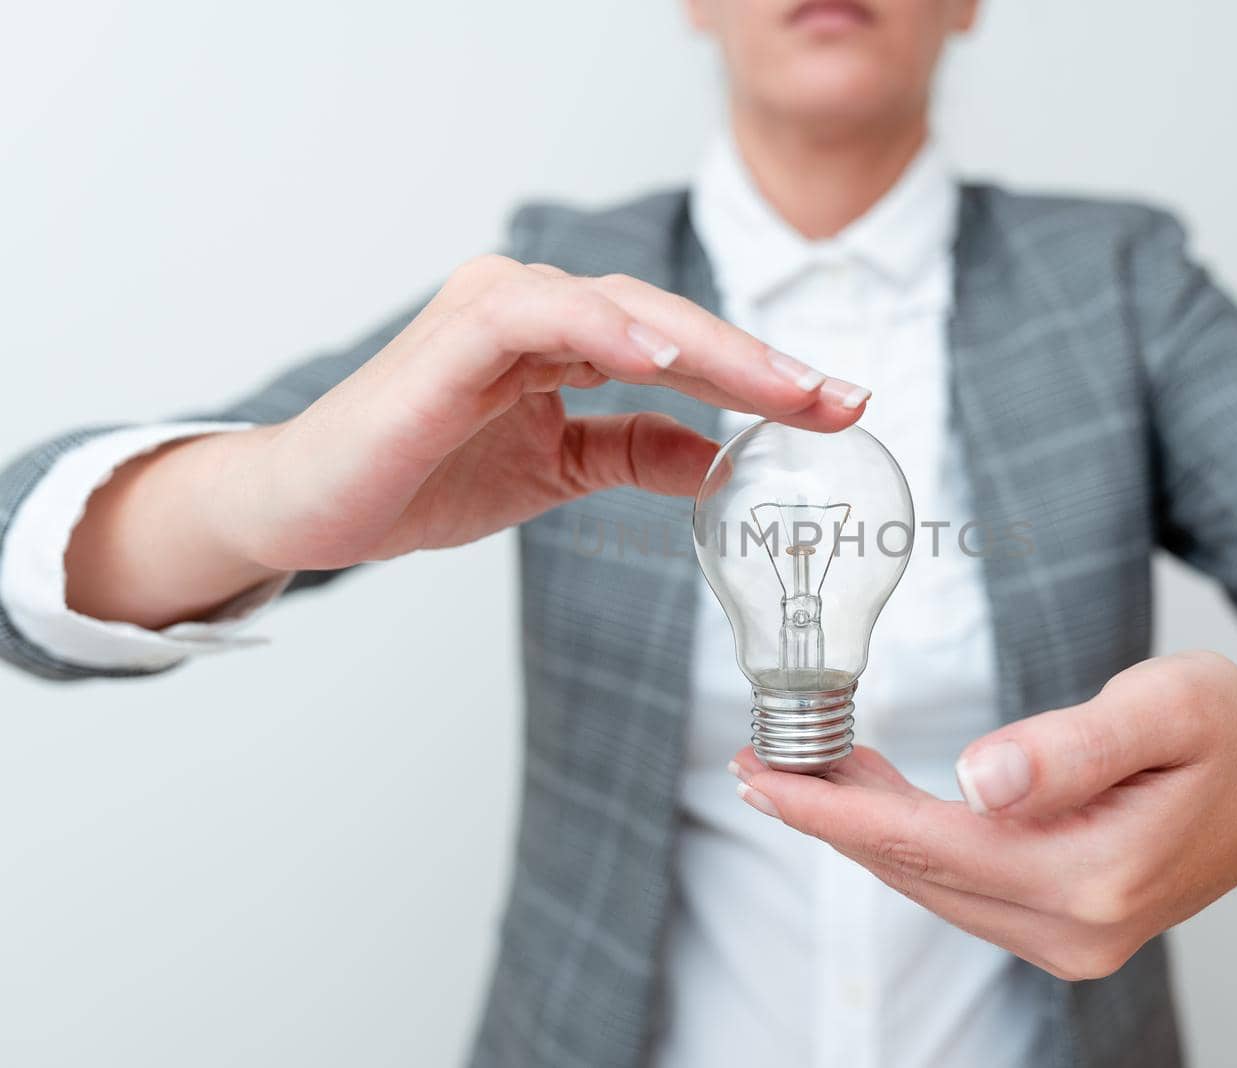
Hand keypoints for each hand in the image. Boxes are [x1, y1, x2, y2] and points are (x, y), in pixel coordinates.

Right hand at [67, 256, 865, 625]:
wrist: (316, 509)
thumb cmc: (423, 477)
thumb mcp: (556, 470)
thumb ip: (634, 452)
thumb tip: (723, 462)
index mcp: (561, 336)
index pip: (680, 346)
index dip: (761, 375)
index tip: (837, 407)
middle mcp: (533, 308)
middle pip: (667, 318)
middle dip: (758, 361)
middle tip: (835, 398)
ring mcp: (491, 311)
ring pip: (619, 306)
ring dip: (704, 344)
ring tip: (776, 385)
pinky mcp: (451, 335)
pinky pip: (537, 315)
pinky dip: (602, 330)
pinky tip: (659, 360)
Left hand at [730, 651, 1236, 979]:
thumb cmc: (1235, 727)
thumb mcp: (1168, 706)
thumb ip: (1073, 746)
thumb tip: (981, 778)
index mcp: (1092, 878)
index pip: (925, 847)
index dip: (831, 812)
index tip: (761, 776)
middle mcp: (1073, 930)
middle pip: (916, 869)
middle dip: (830, 817)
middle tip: (761, 760)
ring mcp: (1071, 940)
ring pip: (934, 881)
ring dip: (865, 828)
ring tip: (807, 766)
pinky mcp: (1067, 928)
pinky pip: (963, 884)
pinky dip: (913, 841)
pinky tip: (881, 797)